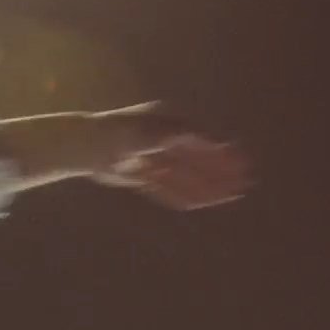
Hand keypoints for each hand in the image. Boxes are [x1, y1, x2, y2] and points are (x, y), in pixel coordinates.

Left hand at [80, 103, 253, 209]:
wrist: (87, 145)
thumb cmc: (124, 131)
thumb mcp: (161, 130)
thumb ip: (190, 135)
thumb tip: (219, 140)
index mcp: (166, 125)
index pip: (202, 140)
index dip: (222, 152)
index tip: (242, 161)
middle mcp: (159, 142)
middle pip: (195, 161)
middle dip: (219, 172)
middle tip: (242, 184)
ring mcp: (149, 160)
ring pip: (183, 177)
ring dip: (205, 186)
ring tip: (228, 196)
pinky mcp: (138, 176)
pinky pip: (165, 188)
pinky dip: (182, 195)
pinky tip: (198, 203)